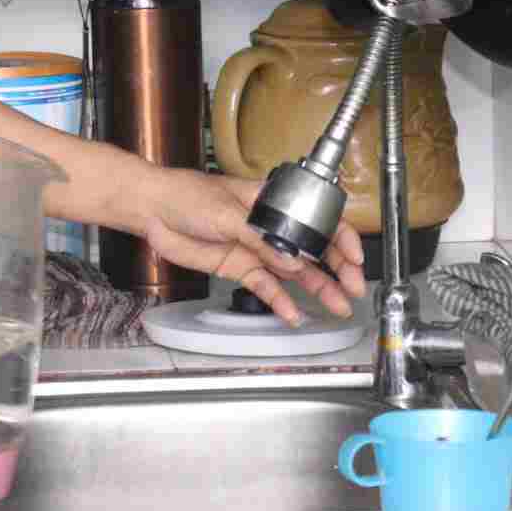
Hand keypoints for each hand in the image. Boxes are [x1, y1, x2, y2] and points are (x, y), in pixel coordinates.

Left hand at [131, 169, 367, 325]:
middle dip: (337, 269)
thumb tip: (292, 260)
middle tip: (353, 288)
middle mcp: (270, 227)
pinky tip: (294, 314)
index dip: (339, 236)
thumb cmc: (188, 196)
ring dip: (318, 289)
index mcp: (272, 202)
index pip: (315, 217)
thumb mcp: (225, 212)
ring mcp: (257, 249)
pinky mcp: (241, 268)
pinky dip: (281, 301)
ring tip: (337, 305)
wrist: (156, 211)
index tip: (355, 256)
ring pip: (296, 272)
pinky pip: (267, 287)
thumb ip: (259, 238)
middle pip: (312, 248)